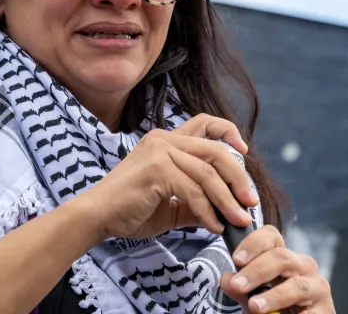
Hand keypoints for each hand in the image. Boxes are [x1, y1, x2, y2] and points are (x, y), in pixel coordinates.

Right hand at [76, 114, 258, 239]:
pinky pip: (194, 190)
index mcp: (165, 141)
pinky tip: (213, 226)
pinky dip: (208, 211)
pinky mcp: (156, 169)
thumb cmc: (129, 209)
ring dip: (228, 199)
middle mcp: (163, 139)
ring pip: (208, 172)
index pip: (204, 122)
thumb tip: (226, 212)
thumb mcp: (171, 204)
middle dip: (238, 177)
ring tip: (238, 221)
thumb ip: (196, 202)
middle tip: (250, 201)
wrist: (98, 216)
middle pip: (215, 150)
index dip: (228, 131)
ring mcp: (159, 152)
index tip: (245, 150)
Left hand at [219, 225, 334, 312]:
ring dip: (273, 296)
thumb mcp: (251, 295)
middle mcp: (302, 265)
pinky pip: (310, 311)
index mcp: (282, 255)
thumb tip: (227, 278)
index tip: (236, 259)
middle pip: (281, 257)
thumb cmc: (272, 305)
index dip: (253, 243)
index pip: (271, 236)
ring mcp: (317, 286)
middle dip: (256, 271)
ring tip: (254, 306)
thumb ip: (238, 286)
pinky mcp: (326, 310)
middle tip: (237, 285)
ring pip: (297, 285)